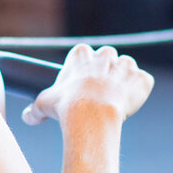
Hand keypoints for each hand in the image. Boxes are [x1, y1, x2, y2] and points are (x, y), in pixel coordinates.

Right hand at [22, 44, 152, 125]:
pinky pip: (144, 82)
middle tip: (98, 93)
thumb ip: (35, 109)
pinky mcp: (142, 80)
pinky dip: (139, 91)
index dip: (82, 70)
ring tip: (115, 100)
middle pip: (107, 57)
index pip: (83, 54)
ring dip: (123, 80)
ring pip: (127, 67)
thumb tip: (28, 118)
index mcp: (82, 54)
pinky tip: (129, 104)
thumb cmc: (66, 106)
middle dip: (105, 71)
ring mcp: (126, 66)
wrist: (92, 116)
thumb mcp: (44, 104)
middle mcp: (106, 55)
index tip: (80, 85)